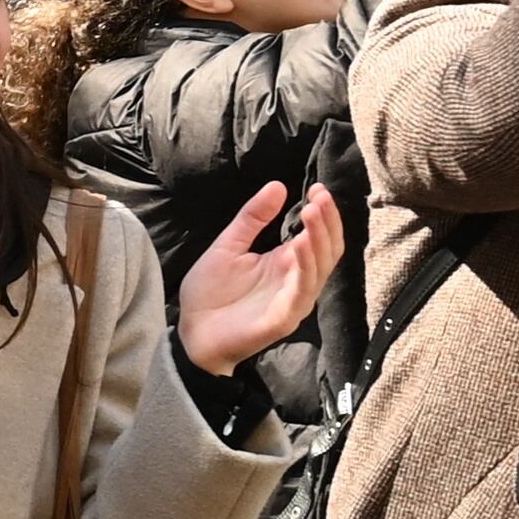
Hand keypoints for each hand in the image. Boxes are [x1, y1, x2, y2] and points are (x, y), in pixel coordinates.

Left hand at [177, 183, 343, 380]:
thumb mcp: (229, 245)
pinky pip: (302, 291)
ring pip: (320, 268)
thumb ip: (252, 217)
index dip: (323, 213)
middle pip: (326, 250)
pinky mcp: (284, 318)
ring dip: (319, 239)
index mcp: (285, 262)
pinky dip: (306, 267)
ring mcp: (292, 300)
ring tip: (313, 212)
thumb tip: (278, 185)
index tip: (318, 188)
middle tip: (321, 197)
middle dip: (328, 222)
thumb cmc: (210, 293)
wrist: (191, 333)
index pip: (317, 236)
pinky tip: (301, 244)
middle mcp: (295, 280)